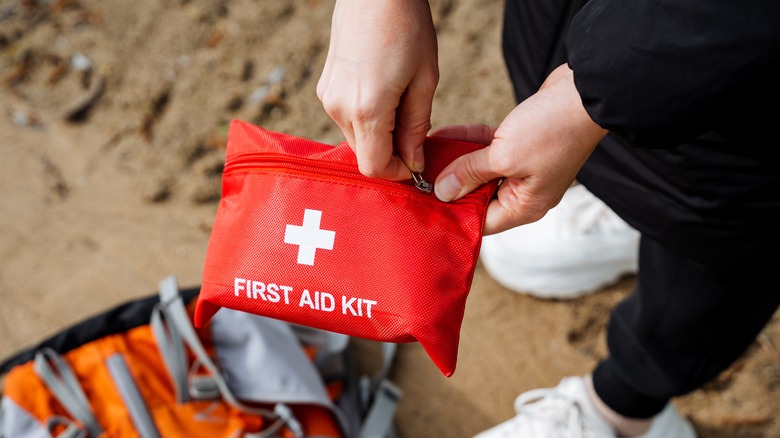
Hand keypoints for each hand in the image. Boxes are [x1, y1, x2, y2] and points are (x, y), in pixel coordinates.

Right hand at [317, 0, 438, 179]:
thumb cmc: (405, 27)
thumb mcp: (424, 79)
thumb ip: (416, 126)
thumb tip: (414, 161)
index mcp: (367, 109)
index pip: (375, 167)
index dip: (398, 173)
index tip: (417, 163)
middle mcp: (339, 108)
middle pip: (364, 155)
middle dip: (391, 152)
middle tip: (415, 133)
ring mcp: (328, 97)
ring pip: (355, 137)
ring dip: (379, 134)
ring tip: (402, 104)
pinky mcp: (325, 87)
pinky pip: (347, 117)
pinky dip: (367, 117)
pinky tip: (385, 91)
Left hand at [432, 64, 607, 234]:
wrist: (586, 91)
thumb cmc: (552, 130)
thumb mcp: (504, 156)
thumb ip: (470, 174)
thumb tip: (442, 193)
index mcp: (526, 206)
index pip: (481, 221)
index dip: (452, 213)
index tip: (423, 202)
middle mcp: (524, 191)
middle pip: (476, 195)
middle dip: (448, 184)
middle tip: (415, 178)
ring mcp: (523, 166)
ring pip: (479, 168)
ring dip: (453, 159)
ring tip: (421, 155)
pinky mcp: (521, 141)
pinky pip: (486, 147)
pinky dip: (466, 141)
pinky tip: (439, 135)